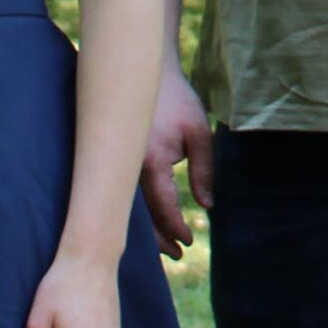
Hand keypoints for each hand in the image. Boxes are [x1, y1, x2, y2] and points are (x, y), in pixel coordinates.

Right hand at [140, 67, 214, 258]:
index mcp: (151, 161)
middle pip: (142, 215)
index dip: (175, 227)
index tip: (188, 242)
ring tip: (166, 247)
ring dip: (148, 229)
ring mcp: (121, 164)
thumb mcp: (199, 133)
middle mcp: (130, 167)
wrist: (146, 72)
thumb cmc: (177, 101)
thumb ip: (204, 169)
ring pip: (132, 207)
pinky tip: (150, 223)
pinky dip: (139, 212)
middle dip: (159, 239)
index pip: (163, 206)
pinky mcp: (119, 160)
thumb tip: (208, 205)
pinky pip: (127, 193)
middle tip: (177, 255)